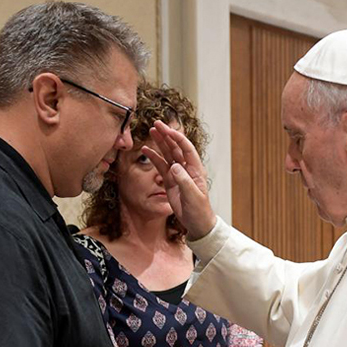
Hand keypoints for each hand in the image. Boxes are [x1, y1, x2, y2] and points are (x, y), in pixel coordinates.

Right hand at [142, 120, 215, 239]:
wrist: (197, 223)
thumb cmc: (199, 210)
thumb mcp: (193, 196)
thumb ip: (184, 181)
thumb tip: (175, 166)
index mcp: (195, 169)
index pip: (186, 148)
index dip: (177, 138)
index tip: (167, 130)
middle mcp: (186, 168)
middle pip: (176, 147)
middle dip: (166, 135)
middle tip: (156, 123)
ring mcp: (177, 173)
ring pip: (168, 154)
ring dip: (160, 142)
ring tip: (151, 131)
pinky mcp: (170, 181)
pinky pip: (161, 165)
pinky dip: (154, 157)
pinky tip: (146, 149)